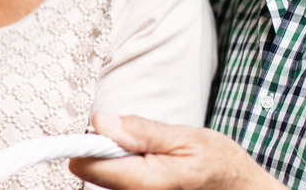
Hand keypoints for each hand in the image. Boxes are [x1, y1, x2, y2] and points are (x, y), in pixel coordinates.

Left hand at [68, 113, 286, 189]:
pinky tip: (153, 168)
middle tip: (142, 142)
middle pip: (92, 171)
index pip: (87, 164)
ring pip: (106, 177)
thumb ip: (140, 131)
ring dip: (122, 160)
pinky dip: (131, 170)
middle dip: (109, 149)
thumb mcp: (185, 137)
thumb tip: (100, 121)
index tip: (102, 130)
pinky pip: (120, 183)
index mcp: (144, 181)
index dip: (88, 142)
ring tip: (153, 156)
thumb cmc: (218, 165)